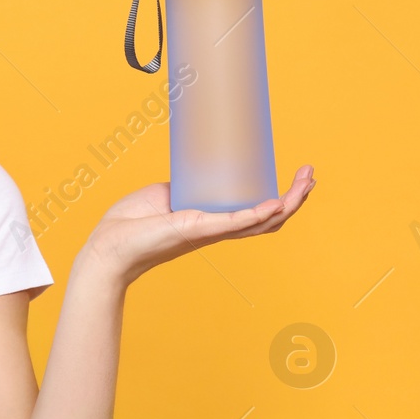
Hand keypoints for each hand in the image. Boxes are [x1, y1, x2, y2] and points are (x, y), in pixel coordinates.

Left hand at [80, 165, 315, 284]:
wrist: (108, 247)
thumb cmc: (131, 226)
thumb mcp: (165, 196)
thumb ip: (184, 187)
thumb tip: (192, 171)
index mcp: (212, 222)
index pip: (256, 214)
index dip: (281, 199)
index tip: (296, 178)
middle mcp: (216, 230)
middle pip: (269, 220)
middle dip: (295, 199)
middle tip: (311, 176)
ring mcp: (209, 231)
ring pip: (259, 222)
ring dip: (287, 204)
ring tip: (306, 184)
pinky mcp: (195, 229)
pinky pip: (233, 223)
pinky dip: (256, 214)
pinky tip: (276, 204)